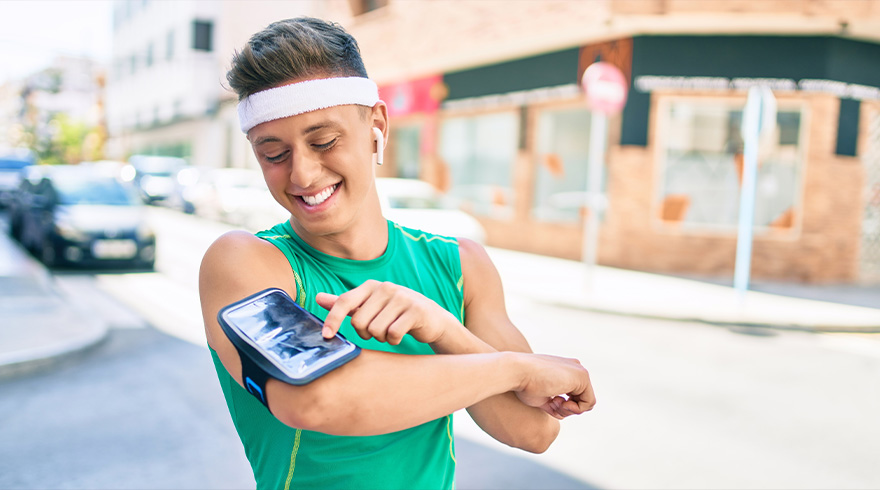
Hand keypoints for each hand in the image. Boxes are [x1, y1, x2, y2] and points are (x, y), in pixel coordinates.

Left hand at [316, 280, 459, 344]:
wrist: (431, 318)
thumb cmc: (395, 313)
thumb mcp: (369, 306)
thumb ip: (345, 303)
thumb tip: (318, 298)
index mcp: (371, 286)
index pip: (344, 301)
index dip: (333, 320)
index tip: (326, 336)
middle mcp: (385, 288)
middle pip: (359, 322)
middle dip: (365, 333)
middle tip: (376, 331)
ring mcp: (402, 298)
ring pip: (375, 330)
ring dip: (381, 338)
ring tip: (390, 331)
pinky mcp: (416, 311)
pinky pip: (393, 334)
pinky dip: (394, 340)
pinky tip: (400, 335)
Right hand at [512, 353, 595, 419]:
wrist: (517, 371)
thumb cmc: (523, 384)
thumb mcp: (542, 398)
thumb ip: (555, 404)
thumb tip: (564, 414)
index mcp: (565, 369)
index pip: (575, 395)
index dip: (563, 406)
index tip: (550, 402)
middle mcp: (575, 367)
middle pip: (582, 399)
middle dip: (568, 408)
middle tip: (552, 403)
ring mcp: (580, 371)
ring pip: (586, 402)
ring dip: (570, 410)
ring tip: (554, 402)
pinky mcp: (582, 377)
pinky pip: (588, 403)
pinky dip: (574, 409)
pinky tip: (559, 401)